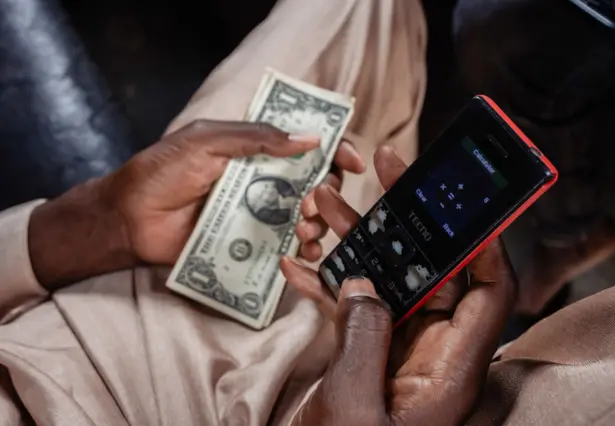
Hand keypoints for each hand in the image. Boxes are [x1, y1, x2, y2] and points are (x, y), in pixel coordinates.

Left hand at [29, 120, 363, 288]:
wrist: (130, 218)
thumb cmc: (162, 171)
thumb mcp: (207, 142)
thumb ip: (257, 138)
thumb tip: (310, 138)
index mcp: (253, 149)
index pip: (304, 144)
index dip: (333, 149)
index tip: (353, 161)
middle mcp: (262, 179)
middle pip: (313, 182)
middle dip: (327, 190)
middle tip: (316, 200)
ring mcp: (257, 212)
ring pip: (305, 215)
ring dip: (318, 221)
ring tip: (307, 227)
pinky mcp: (248, 242)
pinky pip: (285, 245)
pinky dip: (303, 248)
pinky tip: (305, 251)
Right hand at [281, 146, 515, 425]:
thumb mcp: (354, 410)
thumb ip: (364, 340)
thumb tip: (364, 286)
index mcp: (449, 371)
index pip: (489, 293)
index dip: (485, 242)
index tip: (463, 196)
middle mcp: (430, 354)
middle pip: (433, 271)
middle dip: (408, 220)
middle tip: (388, 172)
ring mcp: (395, 352)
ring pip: (388, 281)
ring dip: (357, 243)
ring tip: (324, 205)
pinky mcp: (364, 356)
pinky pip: (353, 307)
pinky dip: (327, 282)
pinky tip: (298, 264)